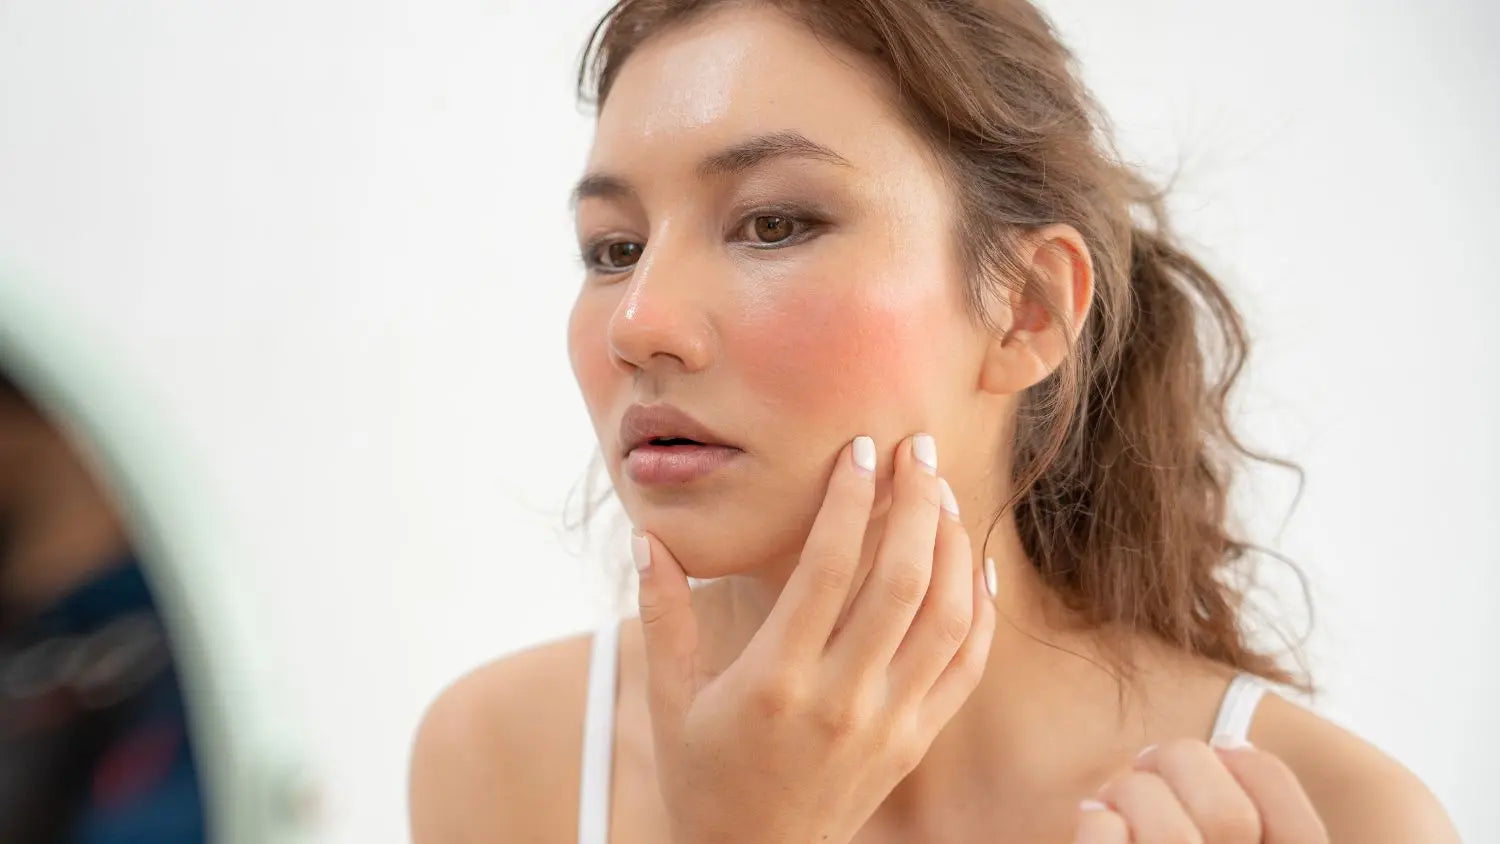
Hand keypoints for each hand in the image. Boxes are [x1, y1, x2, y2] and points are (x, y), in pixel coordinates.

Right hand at [630, 433, 997, 843]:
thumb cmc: (703, 775)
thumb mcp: (670, 698)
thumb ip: (661, 613)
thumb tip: (646, 537)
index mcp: (774, 680)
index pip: (827, 568)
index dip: (850, 499)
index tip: (861, 448)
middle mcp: (841, 699)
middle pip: (902, 582)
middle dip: (917, 504)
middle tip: (919, 449)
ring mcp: (888, 723)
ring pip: (947, 618)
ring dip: (954, 546)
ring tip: (942, 494)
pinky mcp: (916, 741)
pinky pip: (966, 665)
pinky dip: (980, 609)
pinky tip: (974, 564)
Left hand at [1074, 737, 1328, 842]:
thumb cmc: (1161, 838)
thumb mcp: (1218, 838)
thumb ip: (1240, 825)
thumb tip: (1232, 749)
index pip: (1299, 831)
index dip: (1257, 770)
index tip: (1223, 750)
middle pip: (1227, 819)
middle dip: (1181, 763)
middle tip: (1150, 762)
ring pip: (1168, 834)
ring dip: (1131, 792)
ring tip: (1118, 797)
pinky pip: (1108, 838)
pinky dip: (1098, 820)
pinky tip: (1096, 819)